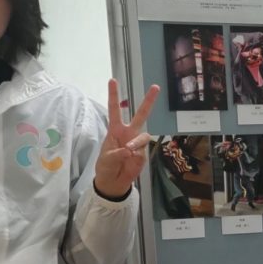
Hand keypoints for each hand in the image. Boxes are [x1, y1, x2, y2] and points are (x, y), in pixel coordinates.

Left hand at [94, 79, 158, 199]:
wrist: (113, 183)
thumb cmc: (106, 167)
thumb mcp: (106, 159)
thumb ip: (117, 153)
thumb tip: (130, 149)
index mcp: (115, 130)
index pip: (114, 110)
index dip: (114, 95)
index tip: (113, 80)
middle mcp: (128, 133)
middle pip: (140, 114)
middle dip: (148, 101)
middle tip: (156, 87)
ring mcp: (137, 143)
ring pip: (144, 135)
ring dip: (137, 141)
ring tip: (128, 150)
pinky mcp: (143, 154)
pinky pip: (143, 151)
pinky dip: (137, 155)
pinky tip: (131, 161)